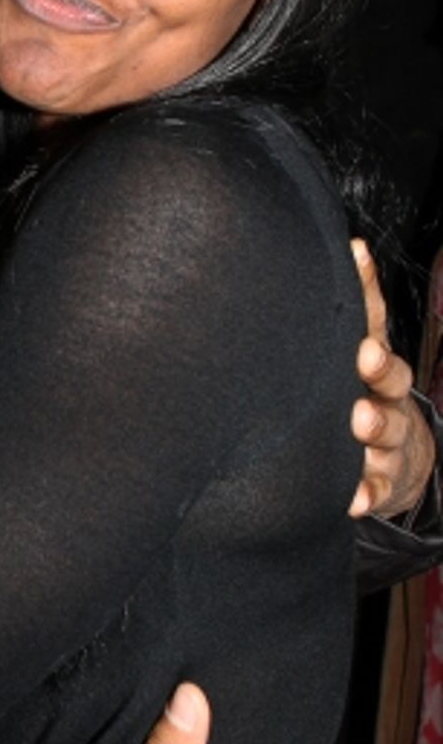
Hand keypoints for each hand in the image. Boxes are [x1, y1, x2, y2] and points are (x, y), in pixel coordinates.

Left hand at [348, 239, 432, 517]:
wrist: (396, 464)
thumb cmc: (360, 397)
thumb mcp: (356, 353)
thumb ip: (351, 310)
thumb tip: (346, 246)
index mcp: (374, 363)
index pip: (373, 323)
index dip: (368, 294)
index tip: (357, 264)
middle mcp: (386, 398)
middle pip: (390, 379)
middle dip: (379, 367)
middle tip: (364, 358)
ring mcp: (389, 442)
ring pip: (388, 433)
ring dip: (376, 426)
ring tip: (361, 422)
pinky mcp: (382, 482)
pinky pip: (376, 489)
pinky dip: (366, 493)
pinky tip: (355, 497)